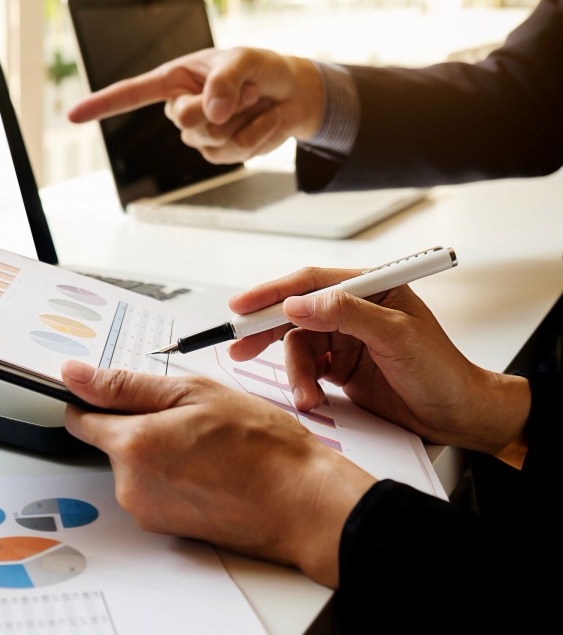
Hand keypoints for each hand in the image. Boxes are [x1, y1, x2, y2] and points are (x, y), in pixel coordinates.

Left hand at [61, 360, 374, 586]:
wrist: (303, 504)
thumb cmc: (262, 447)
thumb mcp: (195, 394)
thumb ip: (127, 385)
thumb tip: (75, 376)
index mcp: (133, 446)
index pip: (79, 419)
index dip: (96, 399)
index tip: (118, 392)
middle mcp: (130, 486)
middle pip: (111, 443)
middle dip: (139, 425)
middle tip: (188, 417)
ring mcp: (147, 512)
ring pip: (134, 466)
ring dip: (158, 450)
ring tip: (206, 445)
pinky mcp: (165, 528)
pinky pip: (153, 490)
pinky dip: (173, 475)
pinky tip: (209, 468)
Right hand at [67, 47, 323, 163]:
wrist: (291, 95)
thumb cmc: (262, 69)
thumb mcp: (246, 60)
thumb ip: (225, 81)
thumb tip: (212, 112)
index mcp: (175, 79)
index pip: (132, 93)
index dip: (102, 104)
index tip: (74, 116)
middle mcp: (180, 107)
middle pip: (184, 120)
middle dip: (217, 108)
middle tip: (244, 92)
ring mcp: (198, 134)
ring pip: (211, 140)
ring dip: (242, 121)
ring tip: (254, 102)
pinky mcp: (217, 153)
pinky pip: (232, 155)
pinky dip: (256, 136)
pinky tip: (263, 121)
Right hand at [228, 268, 530, 465]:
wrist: (459, 417)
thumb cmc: (442, 372)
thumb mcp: (396, 337)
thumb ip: (346, 314)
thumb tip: (299, 303)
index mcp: (371, 288)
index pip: (312, 282)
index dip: (273, 291)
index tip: (243, 306)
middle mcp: (354, 310)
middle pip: (296, 312)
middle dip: (267, 331)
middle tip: (240, 346)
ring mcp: (347, 339)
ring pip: (299, 347)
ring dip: (296, 373)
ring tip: (307, 397)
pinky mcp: (341, 366)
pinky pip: (307, 369)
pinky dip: (304, 385)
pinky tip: (313, 398)